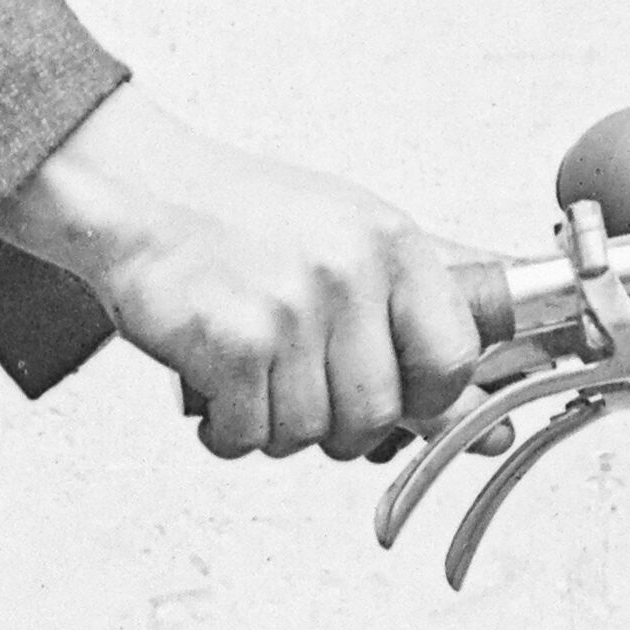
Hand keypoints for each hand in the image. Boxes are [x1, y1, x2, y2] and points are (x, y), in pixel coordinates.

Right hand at [1, 85, 497, 462]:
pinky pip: (249, 436)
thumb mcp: (345, 242)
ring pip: (311, 434)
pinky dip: (227, 430)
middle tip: (297, 387)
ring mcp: (291, 308)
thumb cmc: (240, 220)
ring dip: (274, 425)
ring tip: (249, 376)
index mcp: (391, 243)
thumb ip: (414, 328)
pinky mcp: (232, 343)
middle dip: (337, 423)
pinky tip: (215, 387)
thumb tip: (492, 429)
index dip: (429, 399)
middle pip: (377, 413)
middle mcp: (348, 273)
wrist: (136, 193)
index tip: (398, 397)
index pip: (453, 357)